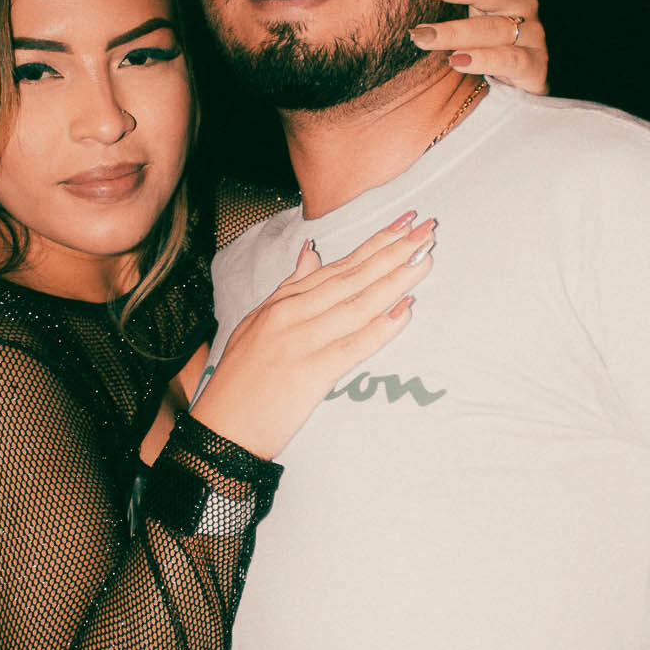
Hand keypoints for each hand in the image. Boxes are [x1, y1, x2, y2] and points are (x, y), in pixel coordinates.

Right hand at [192, 213, 436, 458]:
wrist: (221, 426)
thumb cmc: (240, 380)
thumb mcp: (258, 322)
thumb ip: (289, 287)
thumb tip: (311, 252)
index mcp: (283, 302)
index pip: (338, 266)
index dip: (375, 243)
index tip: (404, 223)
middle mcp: (293, 314)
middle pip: (352, 277)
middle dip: (393, 251)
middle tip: (428, 229)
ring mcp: (301, 341)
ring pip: (357, 304)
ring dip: (395, 280)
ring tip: (424, 259)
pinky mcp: (310, 372)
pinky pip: (353, 345)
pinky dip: (381, 327)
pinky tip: (406, 309)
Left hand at [409, 0, 548, 95]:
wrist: (525, 81)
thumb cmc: (499, 33)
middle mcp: (523, 3)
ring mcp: (533, 35)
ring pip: (493, 29)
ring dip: (455, 32)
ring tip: (419, 36)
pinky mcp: (536, 67)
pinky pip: (508, 60)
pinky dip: (482, 60)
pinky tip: (455, 62)